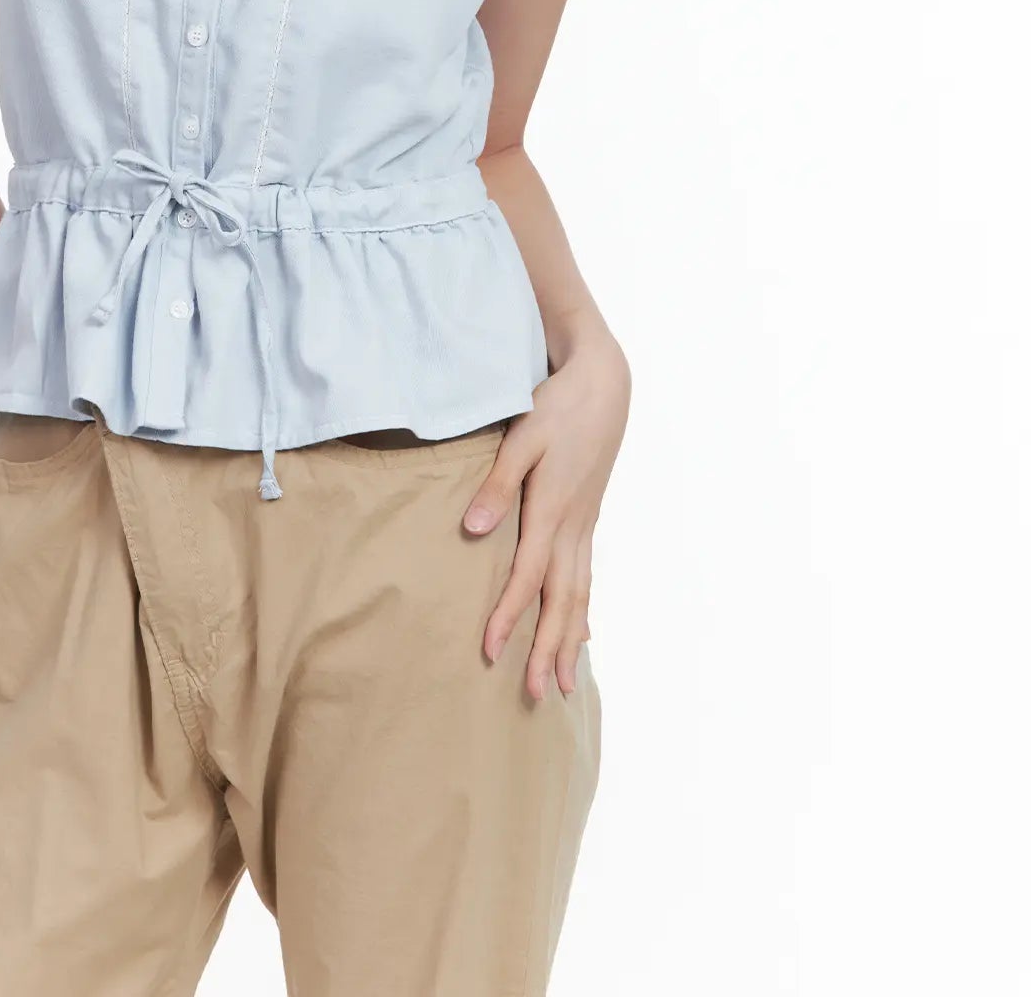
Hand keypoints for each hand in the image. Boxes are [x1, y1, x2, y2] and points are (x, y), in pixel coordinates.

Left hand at [461, 324, 630, 697]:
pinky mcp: (588, 516)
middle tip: (537, 693)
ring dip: (569, 640)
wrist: (604, 384)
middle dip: (547, 648)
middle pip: (560, 600)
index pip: (527, 577)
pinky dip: (584, 609)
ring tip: (565, 683)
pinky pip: (587, 575)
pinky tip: (582, 632)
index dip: (507, 616)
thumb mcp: (522, 437)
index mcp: (551, 509)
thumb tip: (473, 530)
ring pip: (579, 593)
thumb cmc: (557, 406)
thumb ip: (496, 485)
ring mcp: (585, 523)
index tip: (490, 652)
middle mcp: (572, 525)